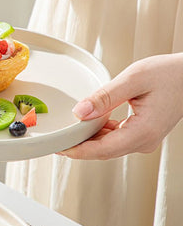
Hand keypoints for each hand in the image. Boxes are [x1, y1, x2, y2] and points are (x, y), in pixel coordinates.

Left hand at [59, 53, 182, 159]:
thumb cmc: (169, 74)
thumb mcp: (133, 79)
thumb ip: (105, 97)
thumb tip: (79, 112)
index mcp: (142, 133)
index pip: (101, 150)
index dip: (77, 150)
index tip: (58, 147)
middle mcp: (143, 141)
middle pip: (102, 151)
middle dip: (78, 146)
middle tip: (56, 139)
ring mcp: (143, 139)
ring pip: (107, 145)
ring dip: (88, 139)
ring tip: (68, 130)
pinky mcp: (141, 133)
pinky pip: (115, 138)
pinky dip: (99, 131)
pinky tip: (89, 122)